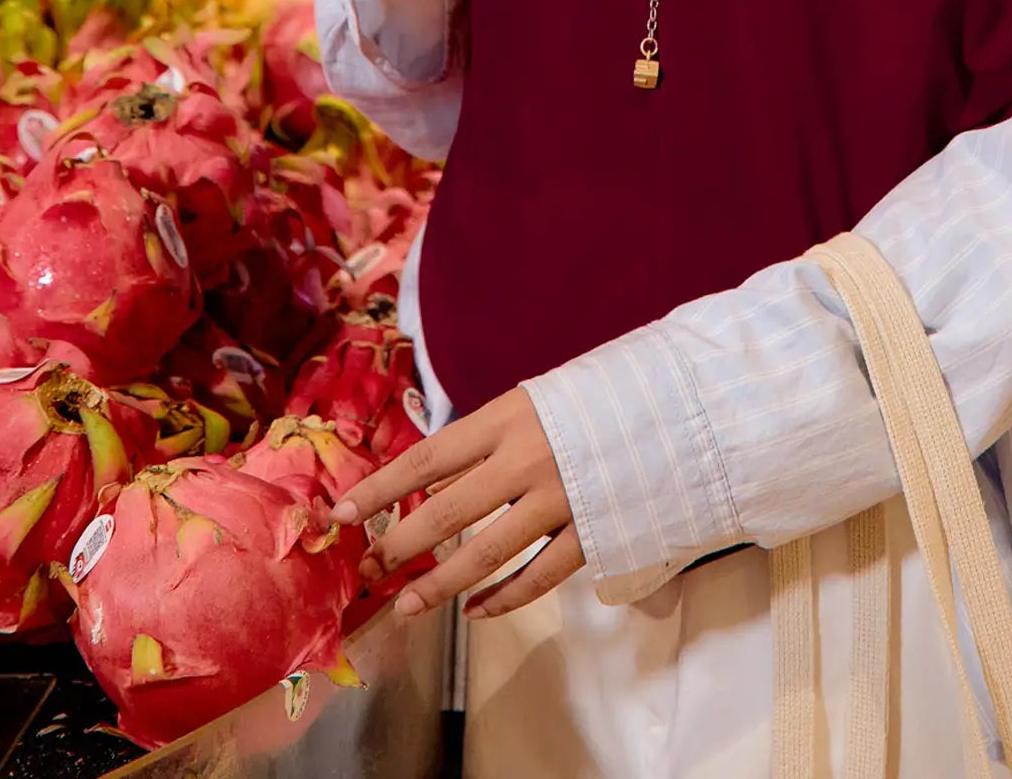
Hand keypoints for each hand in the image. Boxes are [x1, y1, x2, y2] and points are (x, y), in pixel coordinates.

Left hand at [334, 388, 583, 621]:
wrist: (674, 401)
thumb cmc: (592, 400)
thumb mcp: (532, 401)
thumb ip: (487, 440)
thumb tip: (428, 481)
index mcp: (506, 417)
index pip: (425, 459)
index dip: (378, 489)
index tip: (338, 513)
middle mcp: (527, 458)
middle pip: (446, 512)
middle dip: (399, 546)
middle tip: (371, 570)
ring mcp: (561, 498)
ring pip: (487, 554)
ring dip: (442, 584)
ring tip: (409, 605)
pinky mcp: (592, 530)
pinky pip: (539, 576)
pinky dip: (505, 598)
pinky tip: (478, 611)